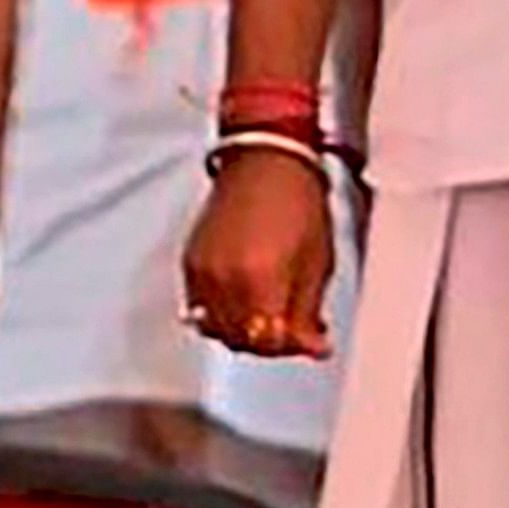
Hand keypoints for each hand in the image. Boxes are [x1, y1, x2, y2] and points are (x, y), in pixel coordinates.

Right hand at [181, 150, 335, 358]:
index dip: (290, 347)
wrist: (267, 160)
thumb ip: (309, 312)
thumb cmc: (296, 201)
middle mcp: (224, 279)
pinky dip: (219, 312)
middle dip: (268, 343)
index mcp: (259, 280)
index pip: (269, 342)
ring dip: (242, 331)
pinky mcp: (190, 261)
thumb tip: (313, 346)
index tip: (307, 341)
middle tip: (291, 331)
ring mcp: (202, 271)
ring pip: (215, 327)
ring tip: (267, 314)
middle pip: (239, 340)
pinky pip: (199, 306)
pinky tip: (243, 299)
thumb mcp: (317, 263)